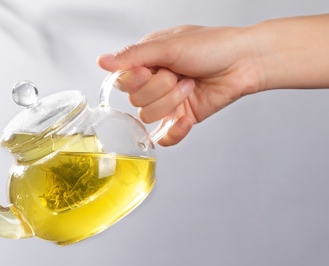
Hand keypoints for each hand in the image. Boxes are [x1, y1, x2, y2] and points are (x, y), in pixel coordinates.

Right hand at [98, 25, 260, 145]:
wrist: (246, 62)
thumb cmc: (213, 45)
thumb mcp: (169, 46)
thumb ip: (133, 56)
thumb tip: (102, 61)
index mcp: (146, 61)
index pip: (121, 80)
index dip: (134, 80)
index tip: (149, 70)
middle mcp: (153, 82)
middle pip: (135, 100)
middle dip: (160, 88)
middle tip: (179, 74)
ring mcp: (167, 102)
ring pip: (148, 116)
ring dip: (171, 101)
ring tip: (190, 85)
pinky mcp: (181, 118)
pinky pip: (164, 137)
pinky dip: (175, 131)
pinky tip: (186, 118)